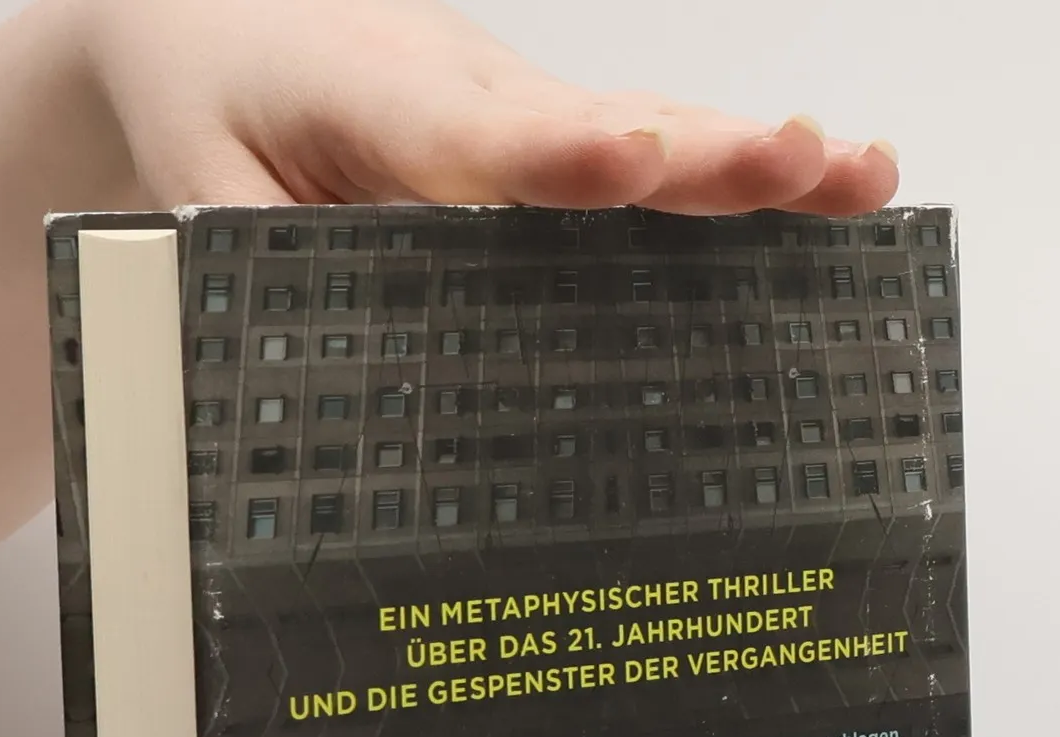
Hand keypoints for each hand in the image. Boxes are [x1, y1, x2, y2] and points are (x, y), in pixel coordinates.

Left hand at [69, 0, 897, 213]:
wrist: (221, 20)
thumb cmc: (214, 99)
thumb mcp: (197, 189)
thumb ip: (260, 268)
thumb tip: (315, 377)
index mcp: (386, 107)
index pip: (487, 138)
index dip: (562, 156)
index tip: (629, 160)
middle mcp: (481, 98)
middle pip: (610, 128)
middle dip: (708, 154)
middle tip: (803, 158)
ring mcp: (529, 110)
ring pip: (655, 128)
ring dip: (757, 160)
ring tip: (861, 175)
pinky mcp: (551, 130)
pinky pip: (653, 147)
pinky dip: (736, 170)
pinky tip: (830, 186)